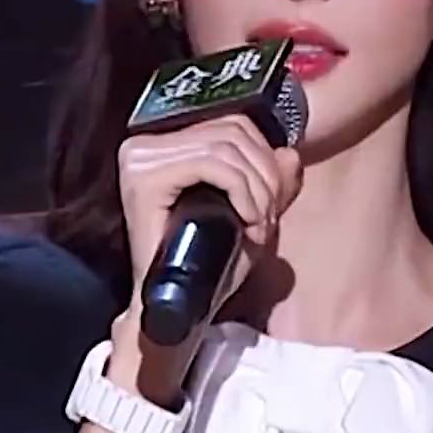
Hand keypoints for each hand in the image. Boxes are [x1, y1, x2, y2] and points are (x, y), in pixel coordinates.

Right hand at [108, 113, 302, 386]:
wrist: (173, 309)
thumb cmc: (205, 266)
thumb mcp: (248, 215)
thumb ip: (270, 183)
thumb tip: (291, 153)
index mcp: (164, 144)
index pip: (230, 123)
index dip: (265, 158)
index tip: (273, 204)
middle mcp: (146, 143)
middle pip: (232, 130)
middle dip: (266, 175)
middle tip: (269, 218)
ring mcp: (140, 156)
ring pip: (226, 147)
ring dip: (258, 188)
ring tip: (259, 225)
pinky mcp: (144, 175)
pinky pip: (213, 164)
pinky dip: (243, 191)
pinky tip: (247, 221)